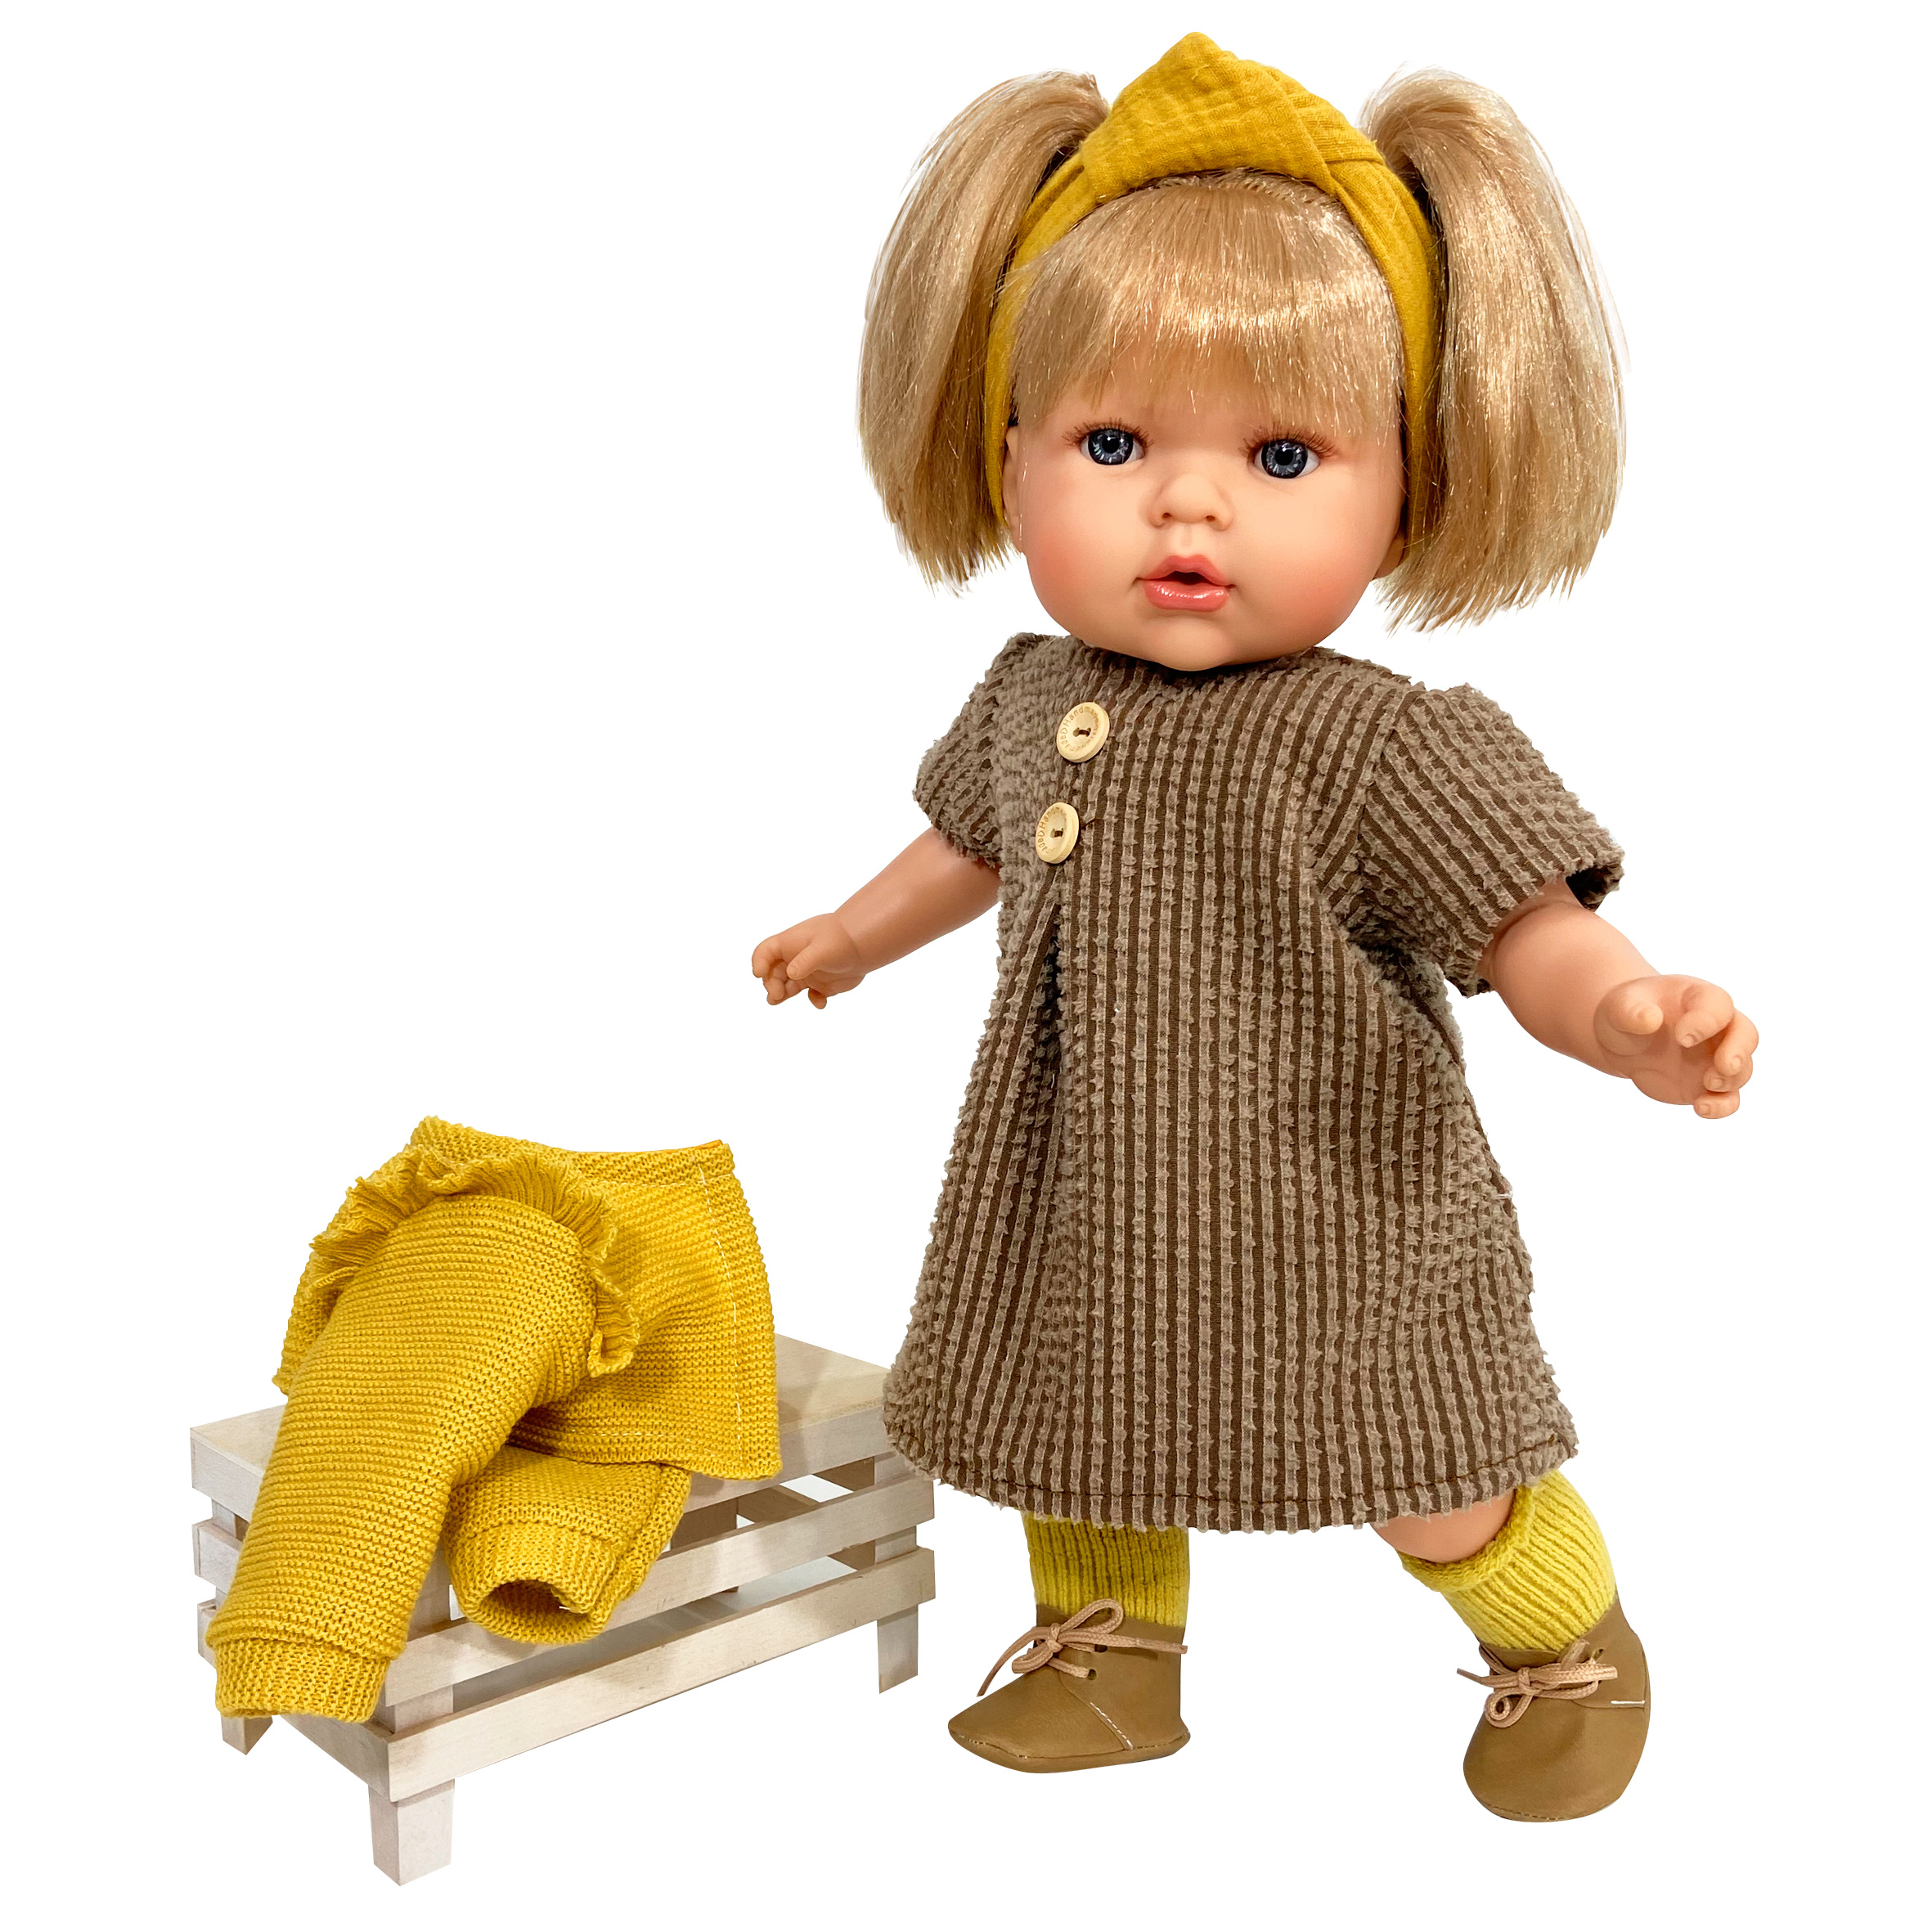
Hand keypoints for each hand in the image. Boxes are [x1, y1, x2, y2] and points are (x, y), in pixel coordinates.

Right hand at [751, 915, 866, 1009]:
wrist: (865, 944)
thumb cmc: (841, 939)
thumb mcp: (821, 949)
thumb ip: (805, 961)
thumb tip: (791, 974)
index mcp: (790, 944)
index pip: (765, 952)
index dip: (759, 962)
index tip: (758, 974)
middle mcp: (795, 959)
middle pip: (772, 973)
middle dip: (771, 984)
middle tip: (777, 995)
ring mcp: (807, 972)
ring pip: (787, 987)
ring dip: (781, 995)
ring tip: (776, 1001)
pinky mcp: (821, 984)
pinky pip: (811, 996)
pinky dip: (813, 1000)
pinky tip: (821, 1002)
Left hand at [1592, 976, 1757, 1117]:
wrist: (1622, 1039)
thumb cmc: (1626, 1013)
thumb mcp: (1619, 1006)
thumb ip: (1631, 1011)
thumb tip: (1649, 1018)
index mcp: (1698, 998)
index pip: (1718, 1005)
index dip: (1706, 1022)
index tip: (1682, 1038)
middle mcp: (1717, 1027)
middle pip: (1746, 1035)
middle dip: (1740, 1051)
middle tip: (1724, 1066)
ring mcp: (1715, 1057)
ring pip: (1742, 1069)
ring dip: (1731, 1080)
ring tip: (1708, 1085)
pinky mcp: (1707, 1084)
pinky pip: (1727, 1097)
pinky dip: (1721, 1106)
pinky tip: (1701, 1109)